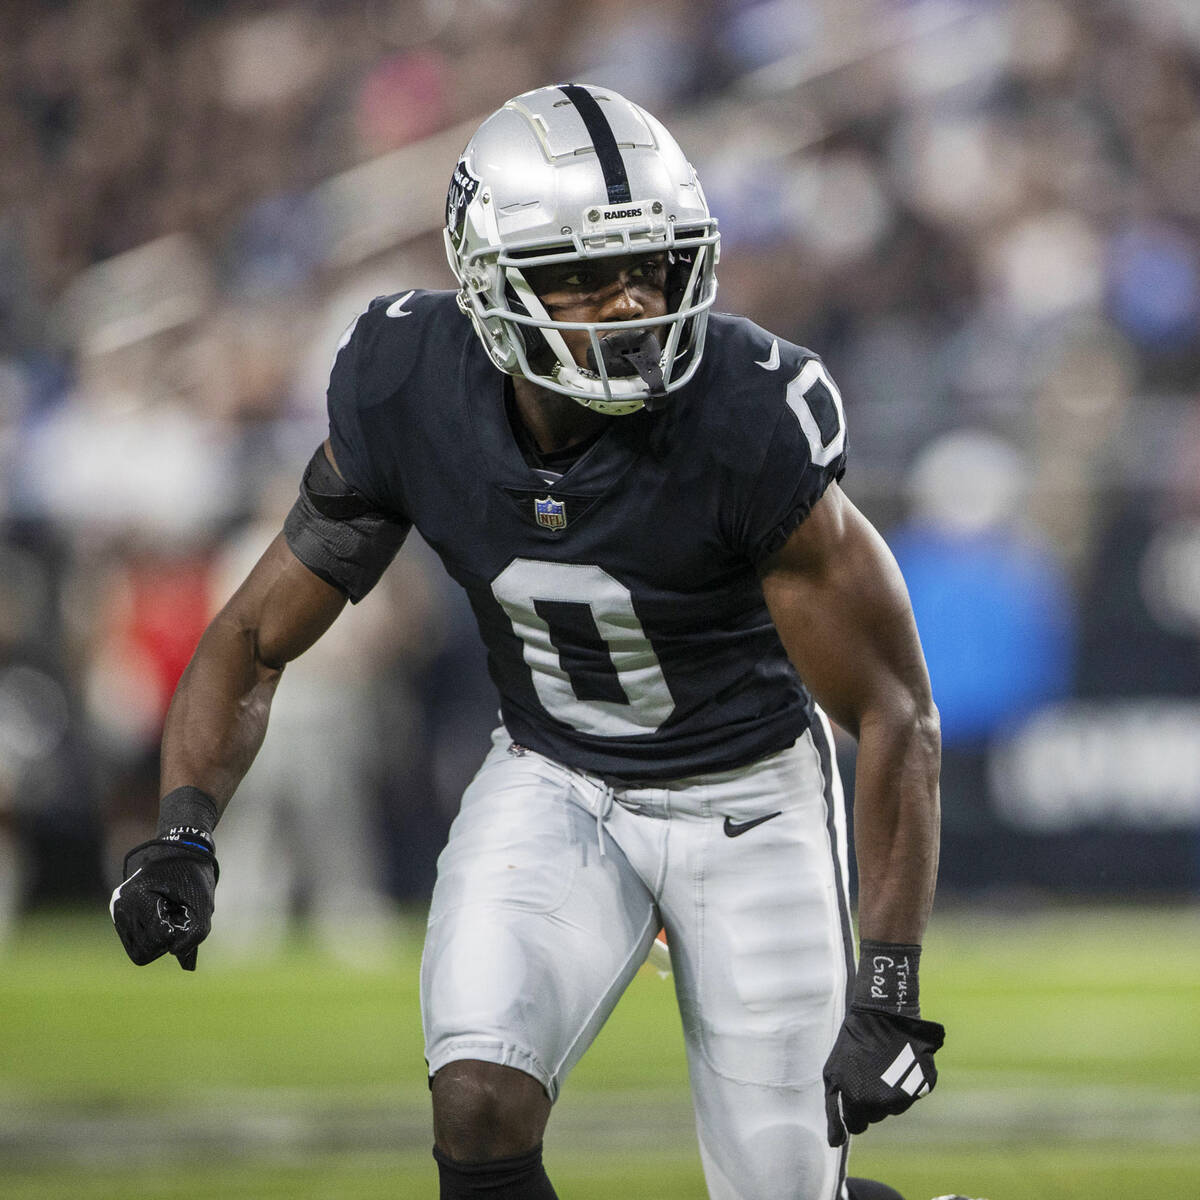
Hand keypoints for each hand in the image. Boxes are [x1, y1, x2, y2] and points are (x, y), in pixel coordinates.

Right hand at [110, 837, 217, 970]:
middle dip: (167, 940)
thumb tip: (177, 953)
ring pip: (139, 952)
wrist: (179, 852)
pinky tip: (162, 919)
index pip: (158, 938)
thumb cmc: (192, 874)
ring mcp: (118, 914)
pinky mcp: (121, 919)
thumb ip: (197, 931)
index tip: (183, 910)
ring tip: (169, 917)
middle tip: (178, 916)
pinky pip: (136, 946)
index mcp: (136, 896)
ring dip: (159, 941)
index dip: (178, 932)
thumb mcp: (204, 900)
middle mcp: (120, 906)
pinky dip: (153, 939)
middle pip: (145, 951)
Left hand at [823, 1006, 944, 1145]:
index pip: (858, 1126)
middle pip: (876, 1116)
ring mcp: (909, 1094)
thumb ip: (833, 1111)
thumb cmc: (852, 1043)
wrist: (882, 1012)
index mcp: (860, 1102)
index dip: (853, 1110)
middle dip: (870, 1100)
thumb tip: (836, 1143)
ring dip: (888, 1091)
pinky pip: (914, 1092)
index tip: (853, 1090)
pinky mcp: (925, 1083)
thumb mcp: (832, 1074)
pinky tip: (898, 1060)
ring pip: (895, 1107)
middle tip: (866, 1072)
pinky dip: (907, 1081)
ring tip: (882, 1064)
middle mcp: (886, 1103)